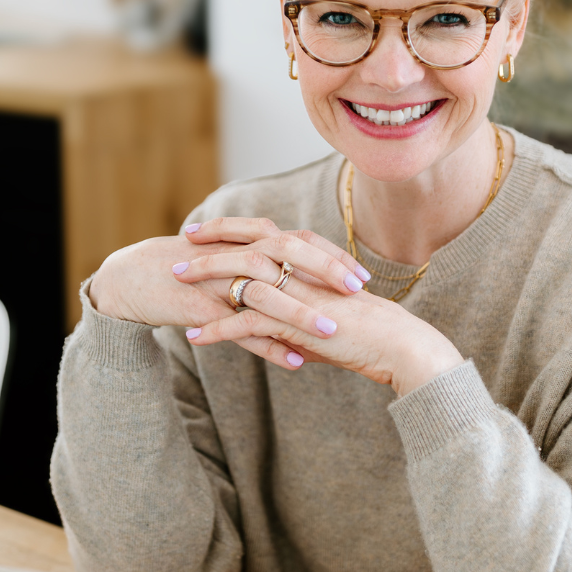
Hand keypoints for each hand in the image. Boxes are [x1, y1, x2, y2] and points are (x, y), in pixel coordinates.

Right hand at [88, 217, 373, 371]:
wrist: (133, 280)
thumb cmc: (186, 271)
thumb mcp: (228, 263)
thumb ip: (262, 267)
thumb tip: (299, 280)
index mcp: (247, 242)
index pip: (298, 241)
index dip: (331, 257)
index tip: (361, 276)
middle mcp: (237, 255)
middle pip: (288, 253)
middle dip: (325, 271)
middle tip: (356, 291)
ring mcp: (219, 280)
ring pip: (267, 293)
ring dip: (302, 313)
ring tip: (333, 333)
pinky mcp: (203, 309)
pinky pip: (241, 330)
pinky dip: (268, 347)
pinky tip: (295, 362)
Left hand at [175, 221, 462, 395]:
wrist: (396, 343)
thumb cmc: (368, 330)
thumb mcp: (327, 309)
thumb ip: (299, 305)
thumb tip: (276, 317)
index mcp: (310, 259)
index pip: (264, 232)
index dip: (232, 229)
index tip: (205, 230)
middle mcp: (301, 269)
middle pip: (246, 245)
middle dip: (211, 245)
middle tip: (182, 246)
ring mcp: (296, 294)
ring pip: (240, 279)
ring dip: (204, 282)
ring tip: (175, 285)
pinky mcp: (294, 323)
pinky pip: (246, 323)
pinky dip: (217, 329)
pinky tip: (195, 337)